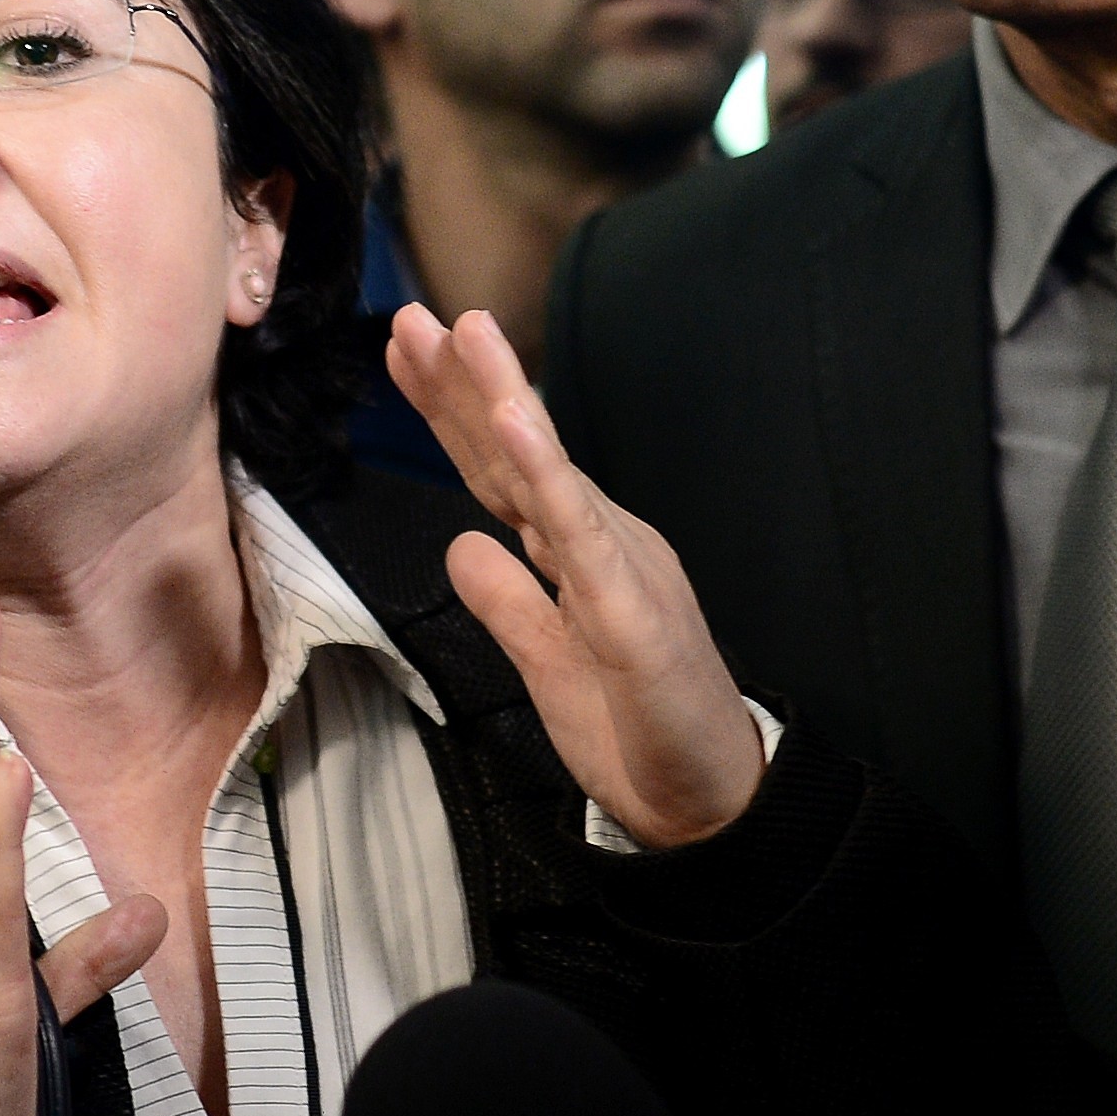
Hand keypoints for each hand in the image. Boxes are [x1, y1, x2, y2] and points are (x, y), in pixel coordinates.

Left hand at [385, 304, 763, 846]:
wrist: (712, 800)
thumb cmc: (638, 729)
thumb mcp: (545, 663)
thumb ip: (507, 601)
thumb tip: (461, 545)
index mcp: (576, 553)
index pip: (499, 472)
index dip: (450, 414)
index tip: (405, 353)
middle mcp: (599, 541)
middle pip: (514, 454)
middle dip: (462, 383)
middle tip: (412, 315)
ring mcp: (619, 566)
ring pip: (549, 471)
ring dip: (503, 398)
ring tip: (464, 332)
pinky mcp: (631, 607)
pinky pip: (579, 531)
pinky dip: (545, 473)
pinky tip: (513, 422)